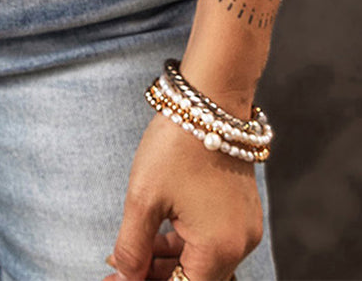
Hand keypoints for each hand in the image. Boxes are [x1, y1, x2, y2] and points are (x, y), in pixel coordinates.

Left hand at [106, 113, 262, 280]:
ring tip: (131, 252)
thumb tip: (124, 278)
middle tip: (119, 269)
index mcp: (218, 248)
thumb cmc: (177, 144)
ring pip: (202, 262)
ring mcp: (244, 228)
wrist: (210, 99)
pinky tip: (155, 236)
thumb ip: (132, 247)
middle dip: (155, 276)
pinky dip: (184, 244)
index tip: (117, 280)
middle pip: (195, 279)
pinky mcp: (241, 212)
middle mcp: (239, 245)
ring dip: (167, 262)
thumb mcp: (144, 198)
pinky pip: (211, 242)